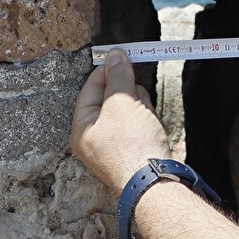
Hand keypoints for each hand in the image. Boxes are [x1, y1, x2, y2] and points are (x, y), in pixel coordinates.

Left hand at [70, 51, 172, 193]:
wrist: (156, 183)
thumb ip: (118, 76)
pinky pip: (139, 125)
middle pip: (112, 99)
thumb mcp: (122, 102)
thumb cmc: (132, 145)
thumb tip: (115, 55)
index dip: (108, 70)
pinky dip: (148, 121)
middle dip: (129, 94)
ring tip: (147, 119)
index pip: (91, 88)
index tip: (123, 56)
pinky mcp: (134, 151)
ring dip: (141, 107)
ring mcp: (115, 147)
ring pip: (129, 110)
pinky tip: (153, 128)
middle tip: (137, 100)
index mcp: (82, 128)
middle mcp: (95, 139)